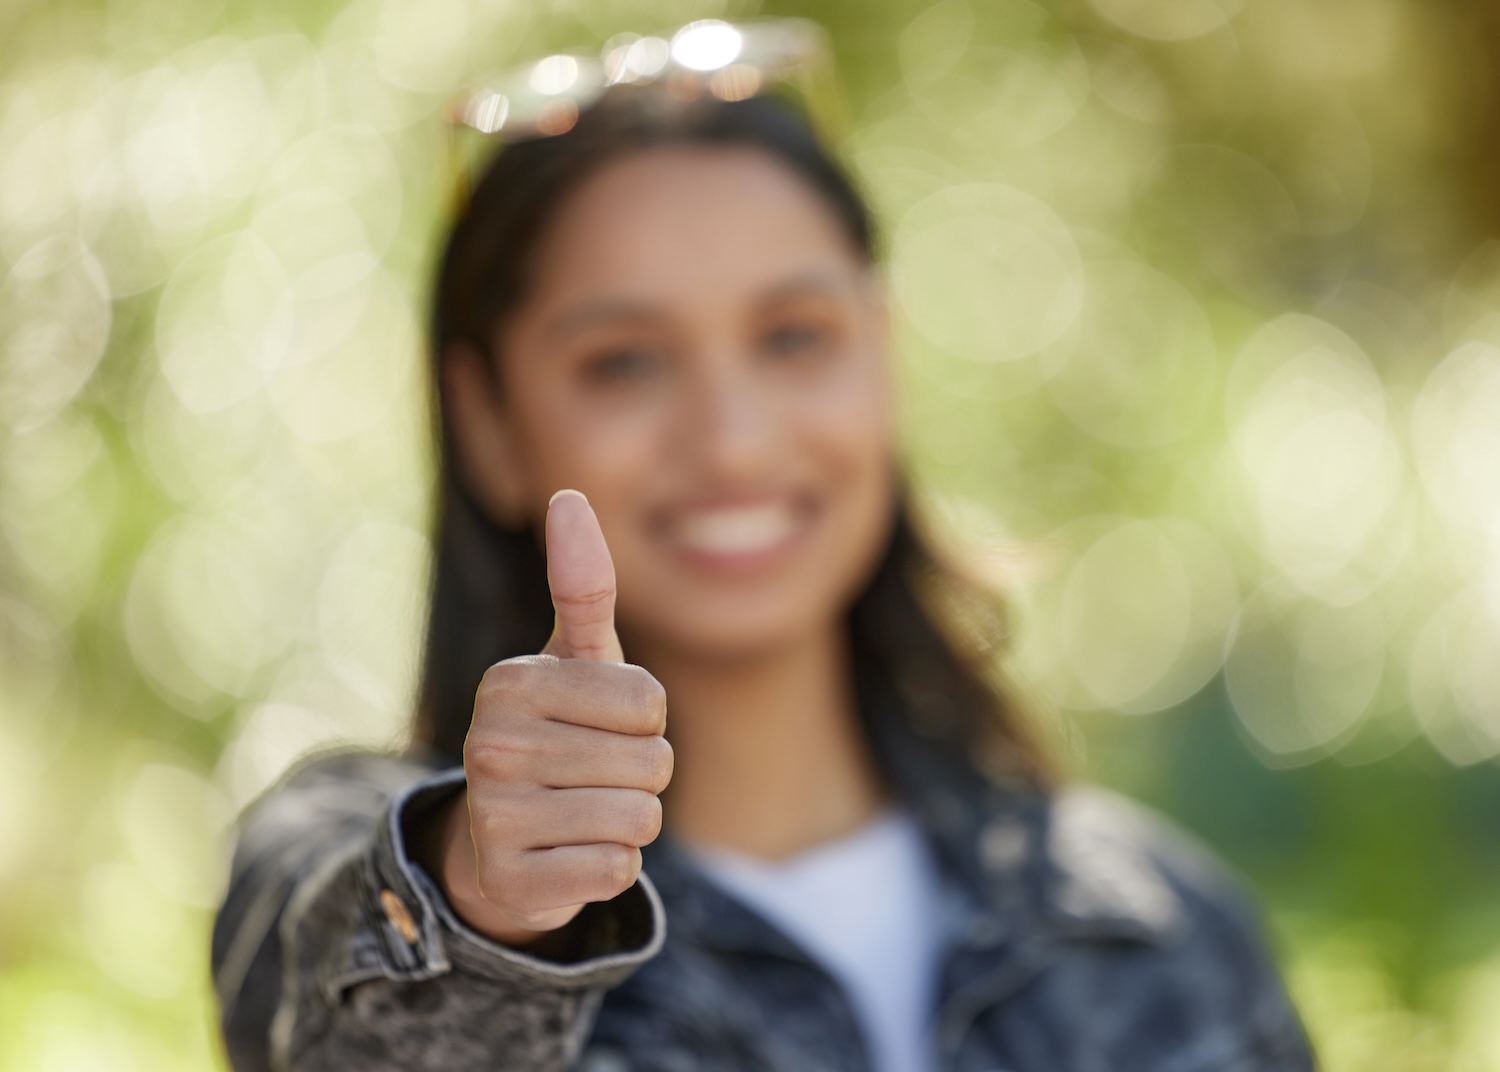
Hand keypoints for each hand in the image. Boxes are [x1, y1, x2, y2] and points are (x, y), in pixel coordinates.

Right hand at [435, 490, 672, 945]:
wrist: (502, 843)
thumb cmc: (559, 733)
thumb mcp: (575, 661)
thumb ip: (582, 584)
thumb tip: (570, 495)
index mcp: (511, 683)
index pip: (649, 703)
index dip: (646, 721)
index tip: (602, 725)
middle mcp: (491, 745)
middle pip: (651, 762)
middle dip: (642, 775)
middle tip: (593, 776)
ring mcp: (494, 816)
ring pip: (639, 820)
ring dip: (631, 823)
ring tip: (583, 812)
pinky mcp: (510, 881)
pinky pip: (617, 871)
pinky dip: (610, 868)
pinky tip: (568, 856)